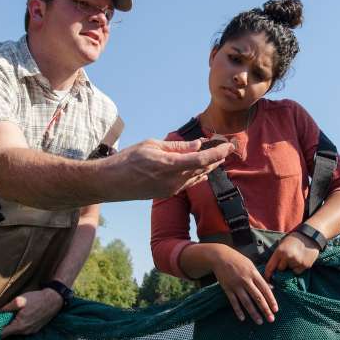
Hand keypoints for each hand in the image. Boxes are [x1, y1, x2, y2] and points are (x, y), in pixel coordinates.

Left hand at [0, 288, 63, 337]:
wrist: (53, 300)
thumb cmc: (36, 299)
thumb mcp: (19, 300)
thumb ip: (8, 307)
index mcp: (19, 326)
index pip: (3, 334)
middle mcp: (25, 332)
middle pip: (10, 333)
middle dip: (5, 327)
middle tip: (2, 319)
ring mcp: (32, 331)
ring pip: (18, 332)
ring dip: (14, 326)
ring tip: (12, 317)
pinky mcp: (36, 329)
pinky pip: (25, 330)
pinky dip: (21, 326)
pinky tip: (22, 317)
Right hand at [109, 139, 230, 199]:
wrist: (112, 183)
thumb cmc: (128, 159)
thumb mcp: (151, 145)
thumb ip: (176, 147)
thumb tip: (197, 145)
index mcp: (169, 165)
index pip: (201, 159)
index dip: (217, 153)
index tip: (228, 145)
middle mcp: (173, 180)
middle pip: (202, 169)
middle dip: (217, 158)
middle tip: (228, 147)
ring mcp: (170, 189)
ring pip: (197, 177)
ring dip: (209, 167)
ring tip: (219, 157)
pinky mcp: (167, 193)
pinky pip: (188, 184)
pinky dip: (199, 176)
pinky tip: (205, 171)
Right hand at [211, 246, 277, 324]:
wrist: (220, 256)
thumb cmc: (238, 260)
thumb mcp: (251, 265)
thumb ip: (260, 278)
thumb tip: (272, 288)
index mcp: (253, 274)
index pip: (265, 289)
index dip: (271, 300)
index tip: (276, 309)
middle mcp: (246, 280)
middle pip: (257, 297)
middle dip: (265, 309)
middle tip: (271, 319)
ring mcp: (236, 285)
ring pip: (246, 302)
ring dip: (253, 313)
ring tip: (259, 322)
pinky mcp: (227, 288)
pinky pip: (233, 302)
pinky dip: (238, 311)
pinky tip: (242, 318)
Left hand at [264, 233, 320, 280]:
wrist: (310, 236)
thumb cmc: (294, 239)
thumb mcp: (282, 244)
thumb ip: (277, 255)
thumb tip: (273, 268)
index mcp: (279, 251)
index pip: (270, 267)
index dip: (267, 274)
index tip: (267, 279)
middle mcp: (287, 257)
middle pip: (280, 270)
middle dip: (281, 267)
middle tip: (285, 261)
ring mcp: (296, 262)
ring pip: (289, 271)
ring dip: (290, 267)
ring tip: (295, 258)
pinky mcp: (305, 265)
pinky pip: (297, 271)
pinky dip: (297, 268)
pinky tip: (300, 260)